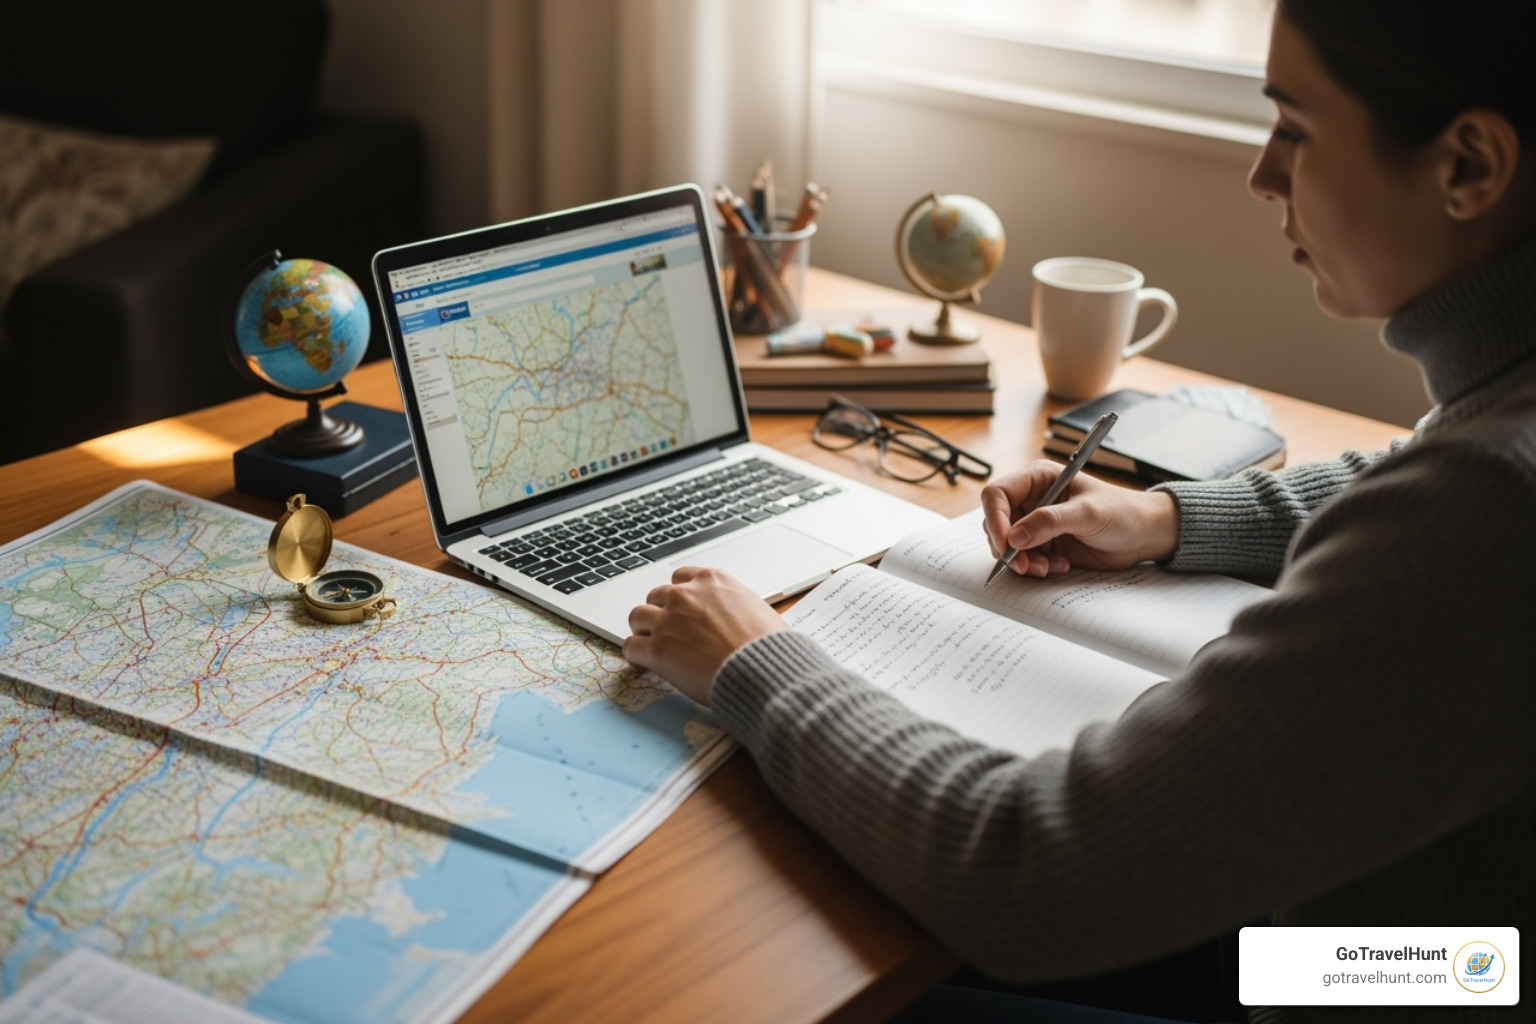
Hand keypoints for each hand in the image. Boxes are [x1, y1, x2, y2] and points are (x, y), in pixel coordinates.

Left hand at [623, 566, 787, 704]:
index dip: (680, 598)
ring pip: (637, 617)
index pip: (680, 578)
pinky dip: (637, 656)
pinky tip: (647, 664)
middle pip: (656, 596)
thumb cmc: (769, 646)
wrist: (764, 670)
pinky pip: (631, 647)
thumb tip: (727, 616)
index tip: (682, 612)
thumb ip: (731, 603)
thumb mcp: (755, 607)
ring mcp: (669, 620)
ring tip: (654, 647)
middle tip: (670, 633)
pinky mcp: (657, 648)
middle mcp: (686, 595)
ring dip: (644, 631)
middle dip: (661, 614)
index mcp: (712, 580)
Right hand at [981, 460, 1178, 576]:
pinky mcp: (1043, 545)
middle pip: (997, 523)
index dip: (995, 519)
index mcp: (1037, 479)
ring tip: (1048, 568)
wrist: (1143, 535)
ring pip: (1007, 546)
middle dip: (1008, 547)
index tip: (1006, 544)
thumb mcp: (1087, 514)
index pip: (997, 494)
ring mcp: (1035, 524)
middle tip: (1026, 565)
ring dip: (1022, 562)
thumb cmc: (1121, 513)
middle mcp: (1031, 500)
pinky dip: (1035, 568)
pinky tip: (1059, 567)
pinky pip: (1023, 560)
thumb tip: (1014, 537)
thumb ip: (1049, 522)